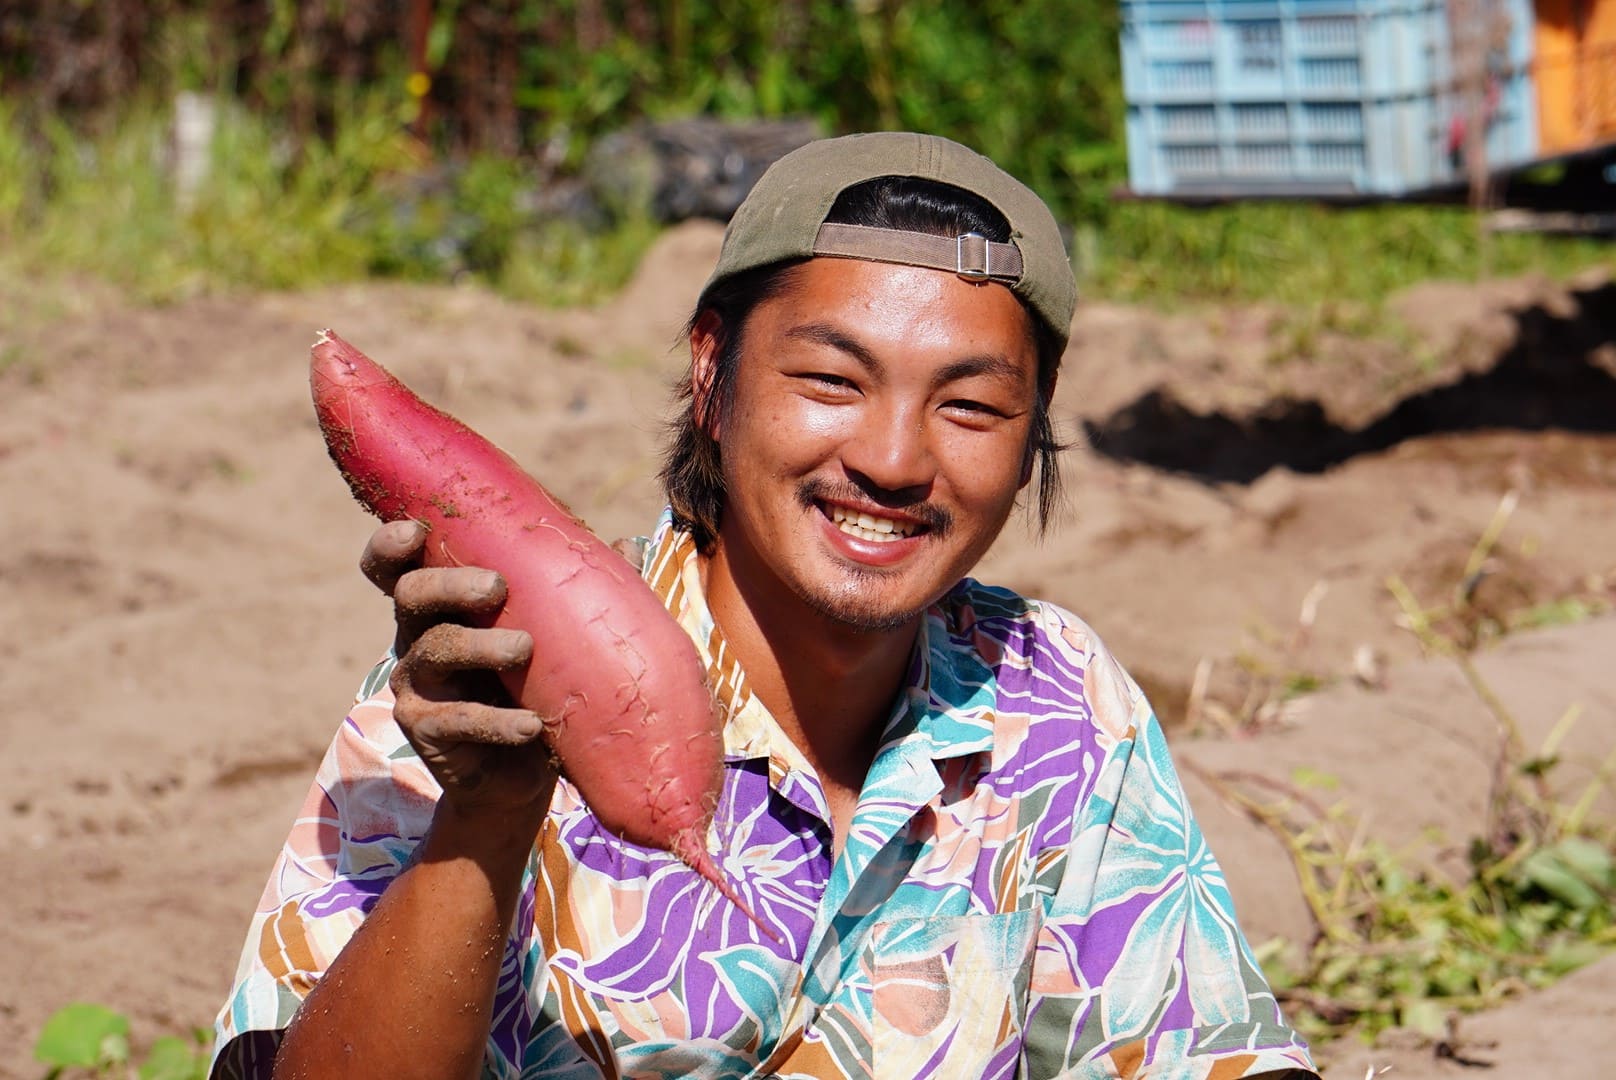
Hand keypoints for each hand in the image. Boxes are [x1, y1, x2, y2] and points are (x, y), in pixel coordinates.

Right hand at [359, 520, 555, 821]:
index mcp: (443, 603)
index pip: (399, 565)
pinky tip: (532, 725)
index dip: (392, 544)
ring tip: (524, 648)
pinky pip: (455, 720)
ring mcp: (416, 684)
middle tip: (496, 587)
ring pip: (434, 650)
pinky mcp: (425, 731)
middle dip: (448, 584)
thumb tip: (628, 545)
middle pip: (410, 594)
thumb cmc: (539, 687)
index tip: (417, 530)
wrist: (522, 778)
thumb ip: (582, 590)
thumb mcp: (557, 636)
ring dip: (480, 646)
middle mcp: (418, 636)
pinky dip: (497, 721)